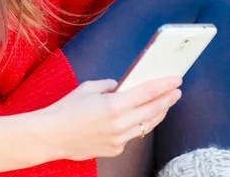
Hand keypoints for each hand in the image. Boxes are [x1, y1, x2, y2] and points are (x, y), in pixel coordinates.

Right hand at [41, 76, 181, 160]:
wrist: (52, 136)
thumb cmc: (67, 109)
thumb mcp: (88, 88)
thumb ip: (109, 85)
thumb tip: (121, 86)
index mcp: (113, 105)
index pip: (147, 93)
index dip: (164, 85)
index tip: (176, 79)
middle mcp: (119, 124)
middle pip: (152, 110)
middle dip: (167, 99)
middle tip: (177, 91)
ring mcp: (118, 139)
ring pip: (146, 125)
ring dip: (158, 113)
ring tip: (166, 104)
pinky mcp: (115, 149)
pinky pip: (133, 135)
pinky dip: (139, 125)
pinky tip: (141, 118)